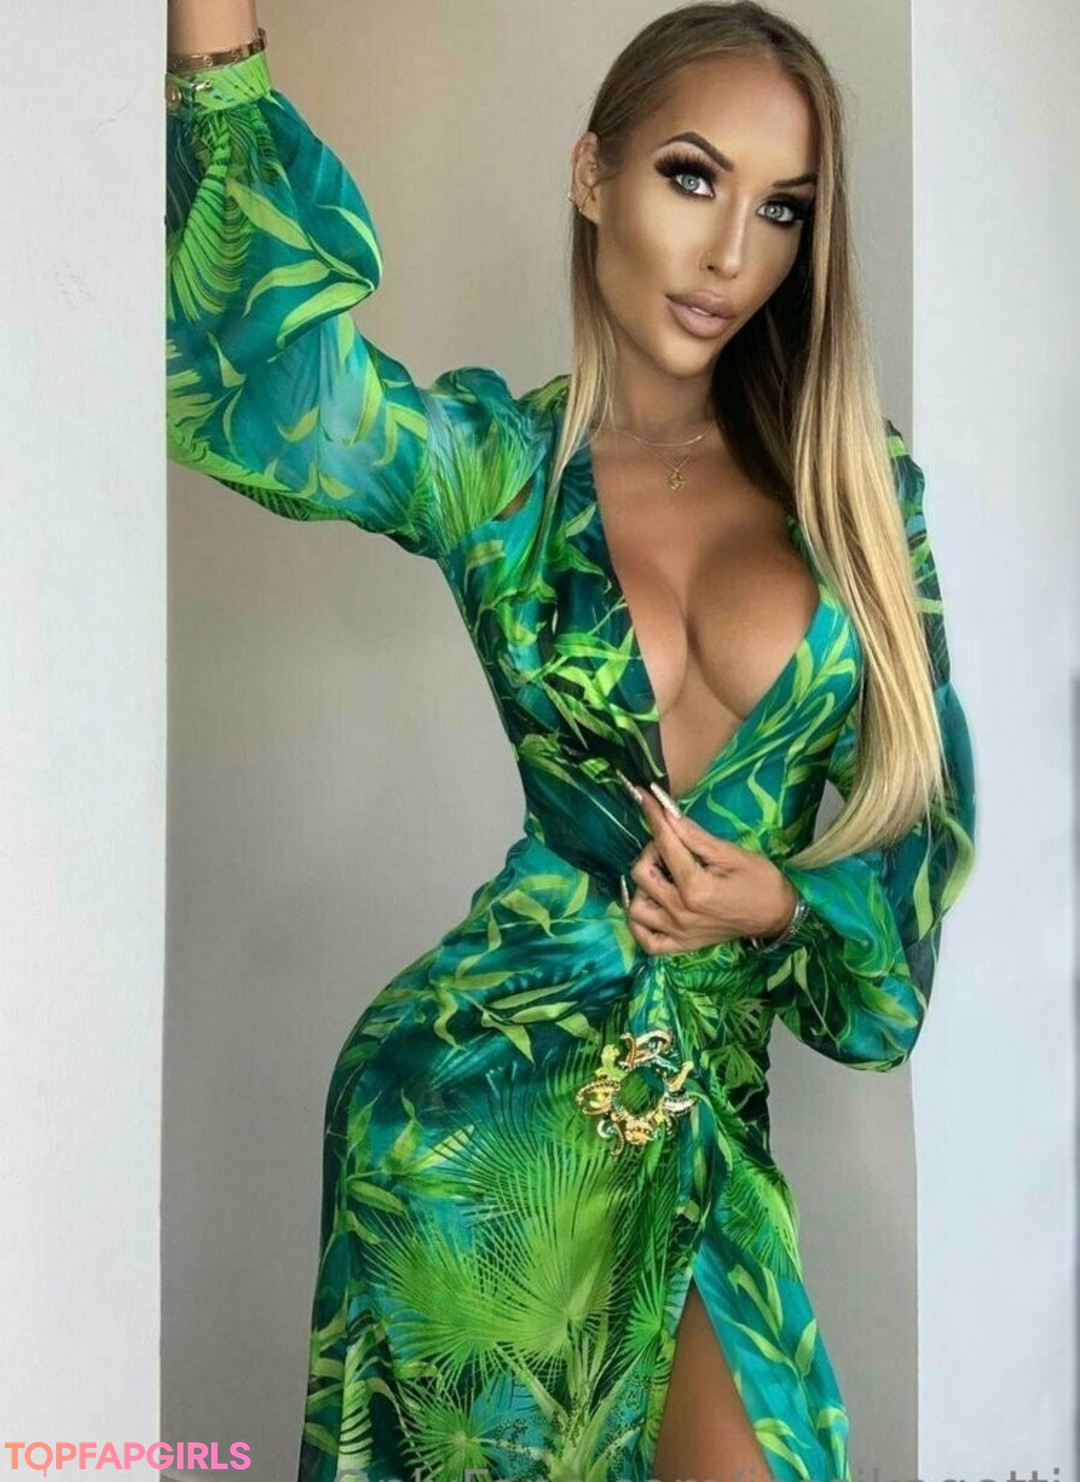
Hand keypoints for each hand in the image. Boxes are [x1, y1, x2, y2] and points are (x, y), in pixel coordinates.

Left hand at [622, 783, 796, 956]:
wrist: (777, 915)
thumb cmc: (760, 881)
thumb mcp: (731, 853)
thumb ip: (695, 836)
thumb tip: (667, 813)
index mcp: (696, 888)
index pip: (665, 844)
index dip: (654, 816)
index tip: (644, 796)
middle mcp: (681, 912)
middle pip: (641, 874)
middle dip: (650, 851)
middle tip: (669, 845)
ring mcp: (678, 932)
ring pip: (635, 908)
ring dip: (642, 887)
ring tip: (662, 875)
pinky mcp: (680, 945)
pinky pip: (645, 940)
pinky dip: (639, 924)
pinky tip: (651, 905)